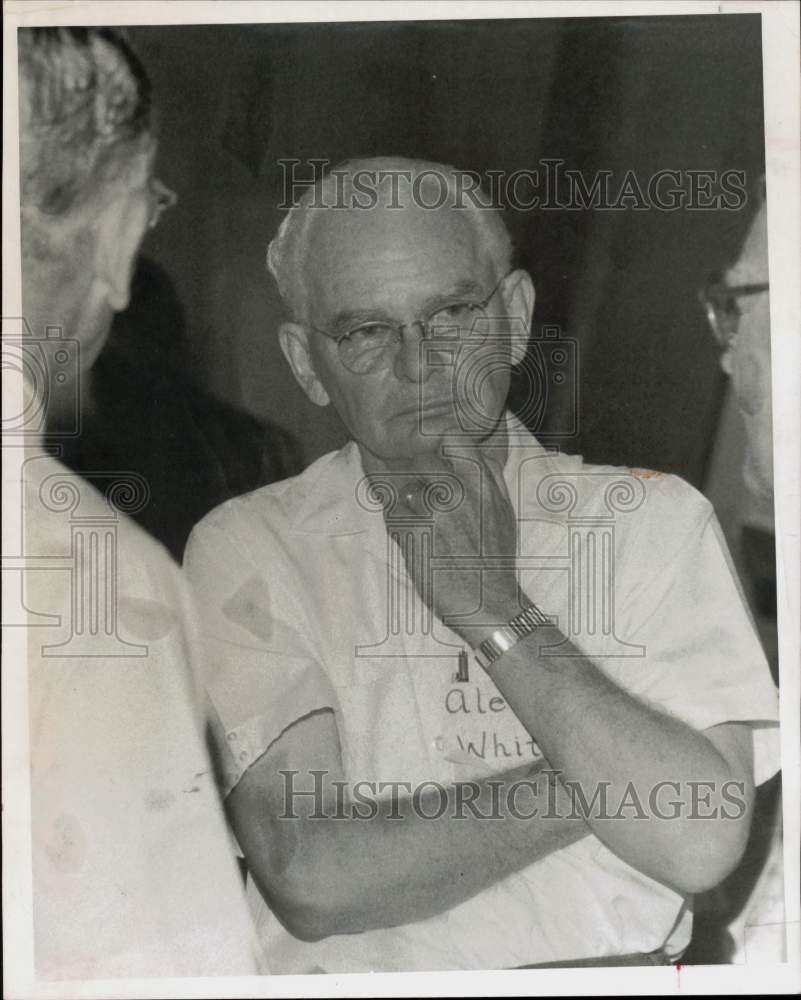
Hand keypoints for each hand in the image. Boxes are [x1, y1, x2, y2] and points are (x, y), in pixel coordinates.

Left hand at [363, 449, 522, 642]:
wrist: (490, 601)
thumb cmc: (495, 557)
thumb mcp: (503, 510)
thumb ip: (489, 477)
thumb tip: (477, 448)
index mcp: (481, 481)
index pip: (451, 438)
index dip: (435, 443)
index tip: (429, 452)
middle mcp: (457, 490)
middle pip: (419, 458)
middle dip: (411, 471)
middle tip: (411, 484)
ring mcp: (433, 511)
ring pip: (403, 486)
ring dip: (403, 499)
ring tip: (412, 514)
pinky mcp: (414, 533)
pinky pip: (393, 512)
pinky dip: (397, 520)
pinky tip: (408, 532)